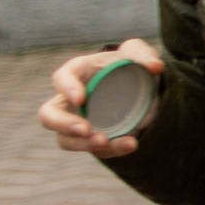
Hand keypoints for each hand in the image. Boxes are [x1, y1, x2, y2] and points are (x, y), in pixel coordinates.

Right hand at [39, 39, 163, 158]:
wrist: (143, 88)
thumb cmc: (130, 65)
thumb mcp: (138, 54)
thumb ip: (143, 54)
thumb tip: (155, 67)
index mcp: (77, 73)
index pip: (61, 79)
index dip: (67, 89)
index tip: (81, 98)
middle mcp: (71, 100)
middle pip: (49, 115)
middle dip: (63, 124)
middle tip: (85, 129)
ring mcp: (79, 122)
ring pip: (66, 139)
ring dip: (83, 144)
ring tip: (104, 141)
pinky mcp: (93, 138)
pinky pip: (97, 149)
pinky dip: (112, 149)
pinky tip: (130, 144)